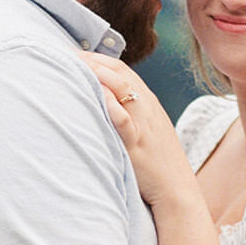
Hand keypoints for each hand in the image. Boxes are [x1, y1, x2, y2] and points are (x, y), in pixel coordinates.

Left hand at [77, 54, 199, 209]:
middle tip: (68, 54)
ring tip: (77, 65)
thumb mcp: (147, 130)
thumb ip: (128, 112)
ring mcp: (143, 125)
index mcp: (148, 102)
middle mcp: (146, 108)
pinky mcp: (137, 145)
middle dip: (93, 60)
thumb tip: (101, 101)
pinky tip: (97, 95)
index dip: (97, 58)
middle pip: (119, 73)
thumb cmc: (158, 163)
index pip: (121, 69)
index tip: (74, 53)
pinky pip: (124, 120)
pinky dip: (111, 105)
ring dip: (99, 74)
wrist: (177, 191)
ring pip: (123, 89)